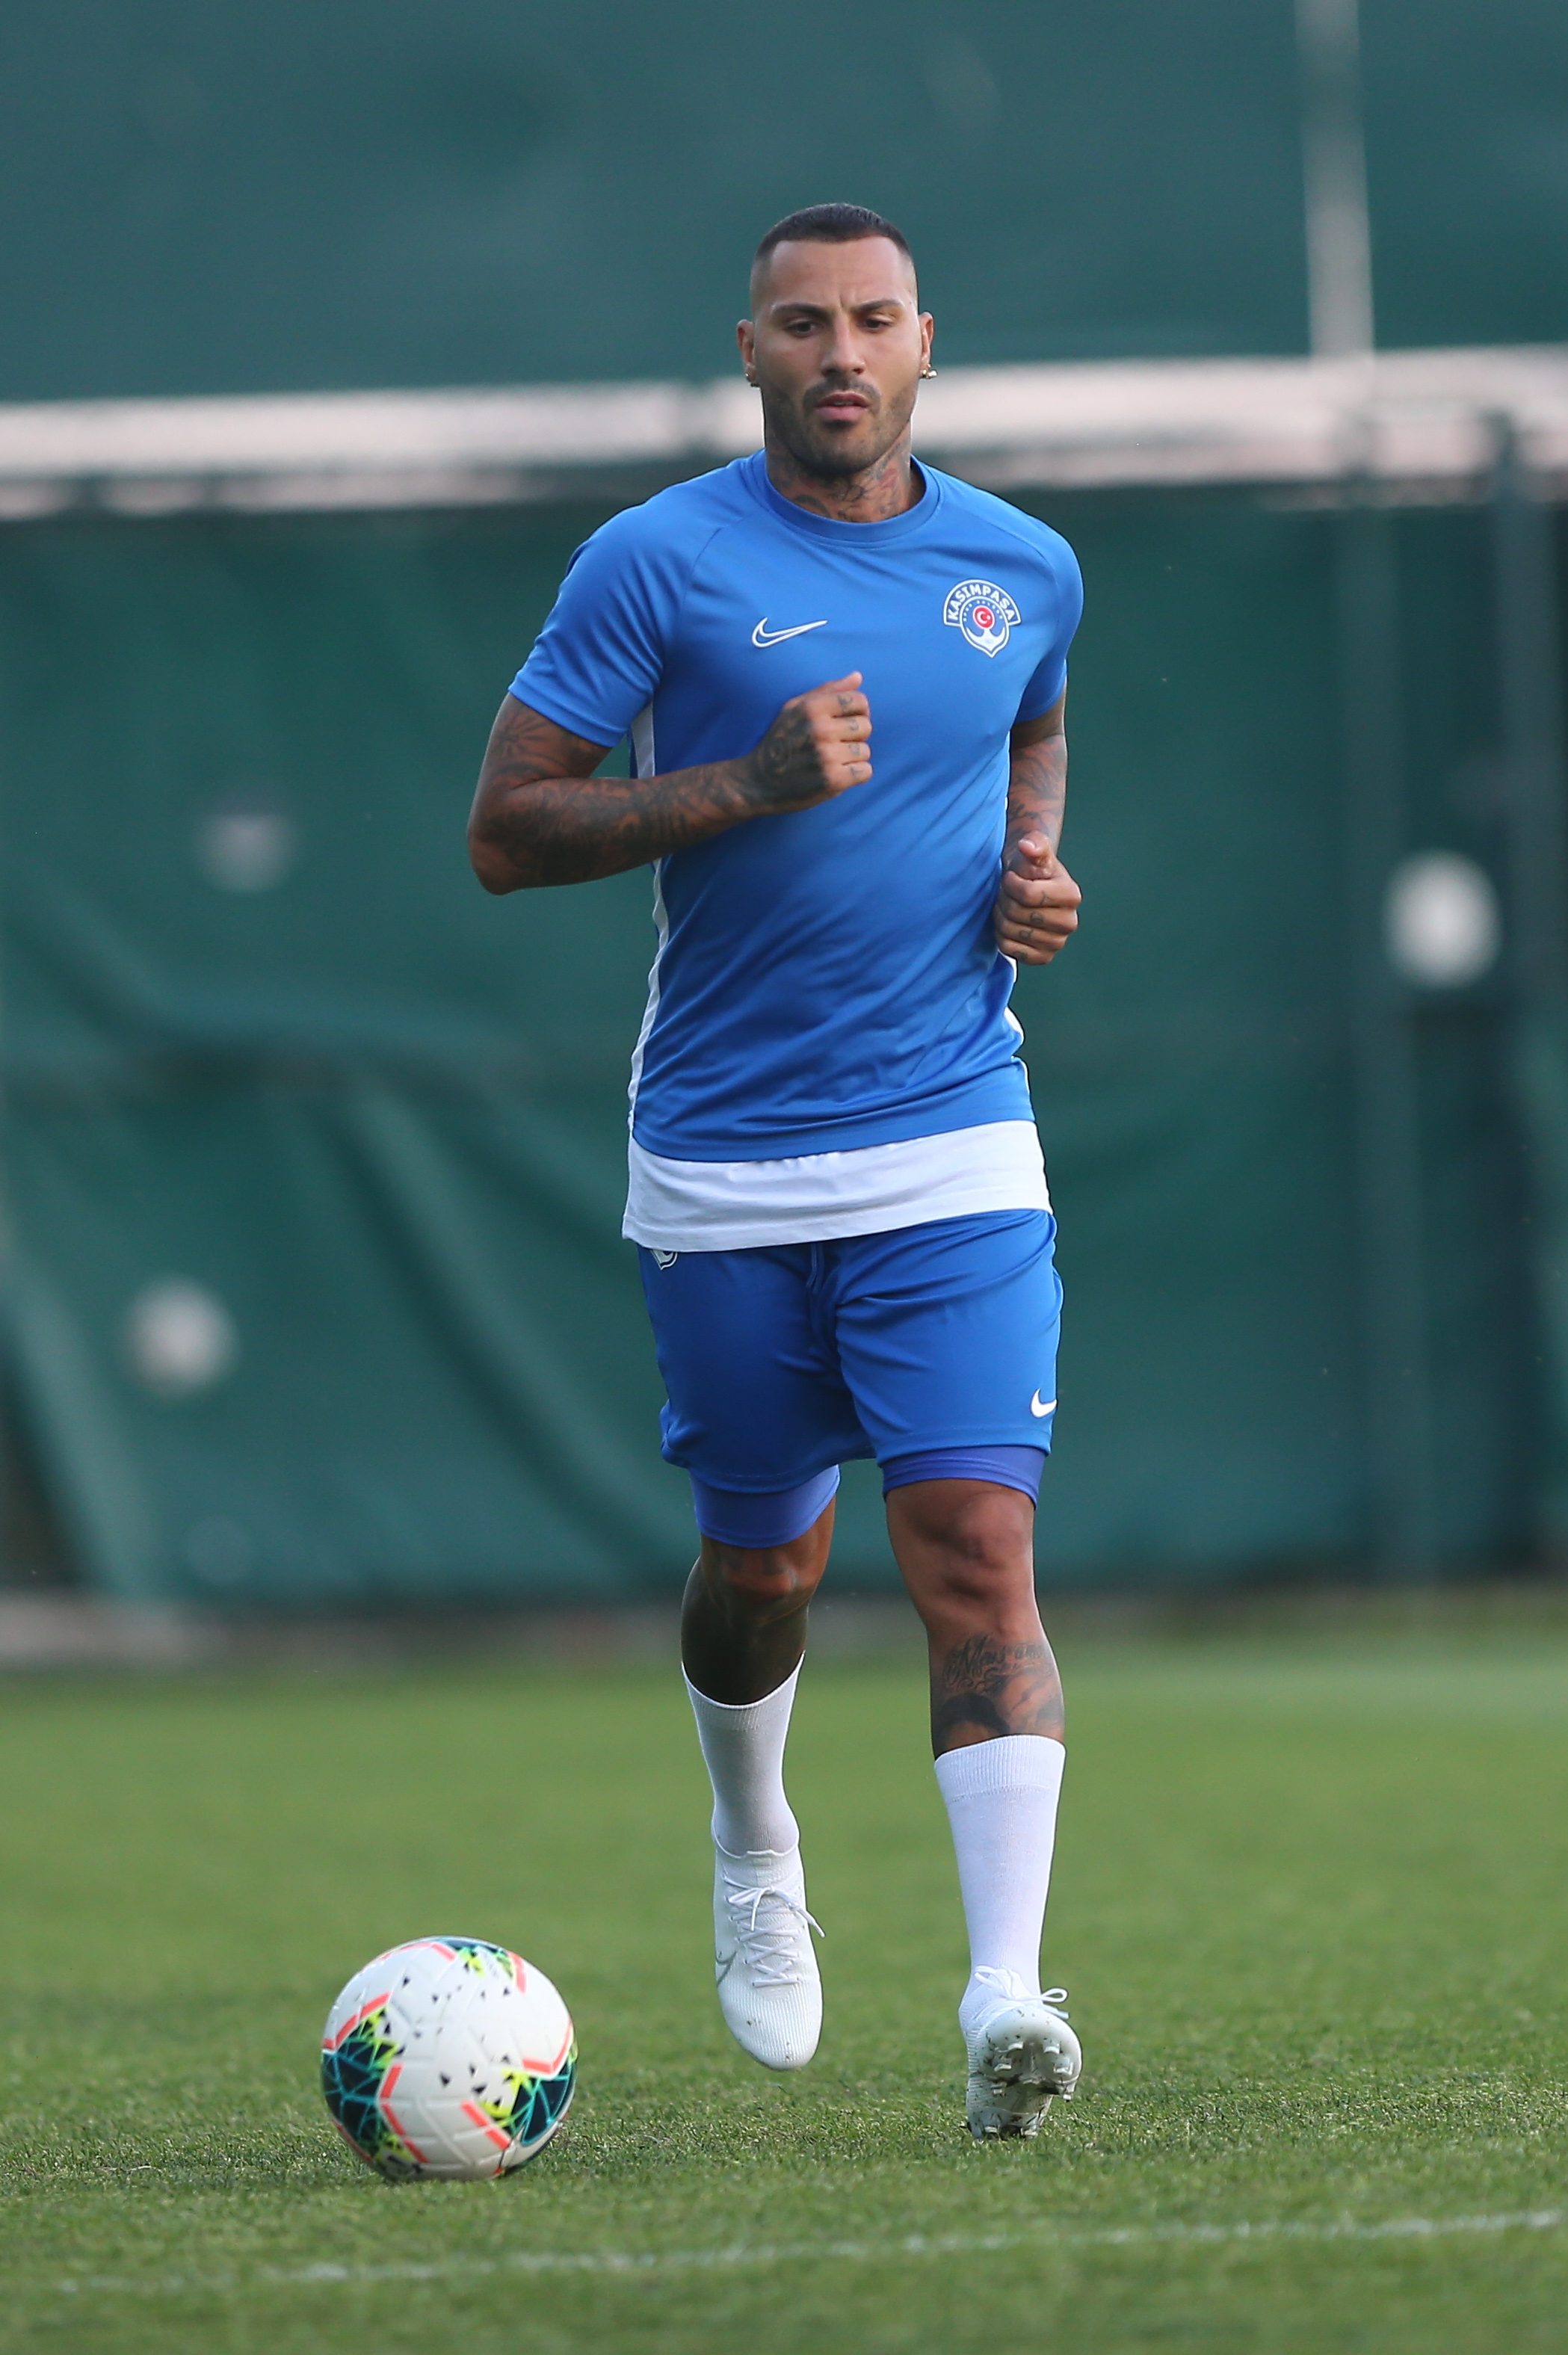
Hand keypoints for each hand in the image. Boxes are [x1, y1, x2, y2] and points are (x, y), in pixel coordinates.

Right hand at [737, 674, 872, 814]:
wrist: (758, 782)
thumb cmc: (780, 742)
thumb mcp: (794, 708)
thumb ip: (828, 691)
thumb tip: (858, 677)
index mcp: (812, 707)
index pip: (859, 700)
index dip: (857, 712)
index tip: (844, 723)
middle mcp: (820, 729)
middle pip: (865, 726)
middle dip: (854, 737)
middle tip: (833, 745)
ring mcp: (827, 756)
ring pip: (865, 751)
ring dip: (852, 758)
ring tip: (831, 761)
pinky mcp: (833, 780)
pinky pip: (865, 772)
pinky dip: (855, 775)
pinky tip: (836, 775)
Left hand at [994, 836, 1080, 964]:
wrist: (1027, 889)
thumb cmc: (1029, 869)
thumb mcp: (1033, 853)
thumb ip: (1035, 844)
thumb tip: (1028, 846)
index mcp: (1072, 895)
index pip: (1028, 895)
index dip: (1010, 884)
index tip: (1010, 877)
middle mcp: (1070, 923)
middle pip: (1017, 914)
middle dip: (1004, 900)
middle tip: (1007, 893)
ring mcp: (1058, 943)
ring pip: (1010, 932)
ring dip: (1000, 916)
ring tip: (1007, 906)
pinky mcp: (1043, 958)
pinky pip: (1009, 950)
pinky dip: (1001, 936)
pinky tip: (1009, 924)